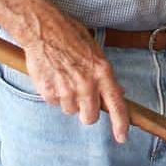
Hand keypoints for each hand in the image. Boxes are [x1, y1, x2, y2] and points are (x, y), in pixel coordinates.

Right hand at [19, 0, 128, 143]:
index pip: (116, 104)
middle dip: (87, 112)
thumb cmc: (71, 35)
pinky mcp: (47, 91)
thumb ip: (106, 74)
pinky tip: (53, 76)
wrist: (43, 29)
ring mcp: (66, 89)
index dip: (120, 124)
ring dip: (69, 101)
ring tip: (65, 78)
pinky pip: (54, 103)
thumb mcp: (95, 51)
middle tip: (82, 98)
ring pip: (70, 111)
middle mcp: (86, 83)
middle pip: (89, 117)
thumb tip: (117, 92)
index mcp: (102, 71)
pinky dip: (54, 95)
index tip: (122, 137)